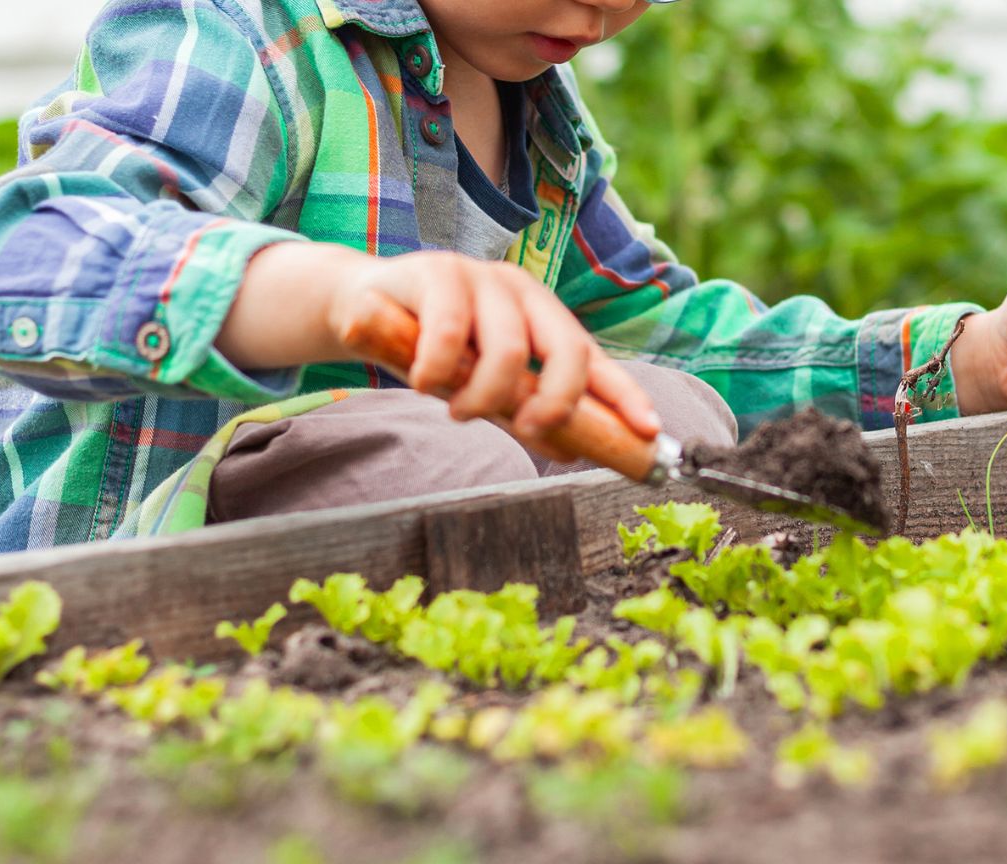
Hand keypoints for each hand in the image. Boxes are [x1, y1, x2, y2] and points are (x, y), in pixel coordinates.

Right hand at [326, 252, 660, 457]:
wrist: (358, 305)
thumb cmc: (426, 347)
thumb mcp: (480, 382)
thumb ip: (520, 409)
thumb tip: (570, 449)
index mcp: (541, 317)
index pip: (594, 358)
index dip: (626, 395)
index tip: (648, 432)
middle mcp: (521, 291)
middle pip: (569, 349)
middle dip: (558, 401)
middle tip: (528, 432)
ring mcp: (481, 278)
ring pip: (509, 349)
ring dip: (485, 396)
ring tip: (458, 409)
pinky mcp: (436, 272)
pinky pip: (449, 332)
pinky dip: (437, 369)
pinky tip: (423, 380)